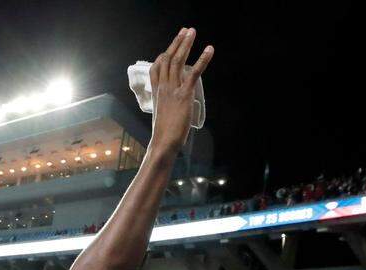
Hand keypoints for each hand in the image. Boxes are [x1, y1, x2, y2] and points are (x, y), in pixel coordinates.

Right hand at [148, 28, 213, 152]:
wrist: (164, 142)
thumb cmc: (164, 133)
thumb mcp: (162, 114)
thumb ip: (167, 105)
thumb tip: (172, 105)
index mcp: (157, 92)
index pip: (156, 68)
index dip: (162, 56)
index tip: (169, 48)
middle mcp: (163, 87)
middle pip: (167, 59)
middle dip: (176, 43)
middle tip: (185, 31)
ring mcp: (173, 89)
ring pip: (178, 61)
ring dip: (186, 44)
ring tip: (192, 32)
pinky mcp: (184, 94)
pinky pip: (194, 72)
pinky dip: (203, 59)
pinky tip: (209, 49)